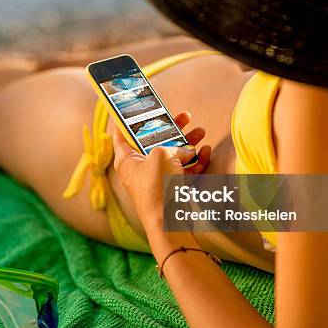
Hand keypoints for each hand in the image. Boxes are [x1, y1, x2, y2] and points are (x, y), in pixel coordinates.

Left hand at [112, 111, 210, 231]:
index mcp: (126, 159)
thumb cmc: (156, 187)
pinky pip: (184, 170)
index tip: (130, 104)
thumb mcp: (161, 154)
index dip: (125, 117)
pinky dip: (195, 160)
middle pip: (155, 141)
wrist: (169, 222)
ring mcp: (157, 179)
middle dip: (172, 128)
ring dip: (189, 142)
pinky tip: (206, 151)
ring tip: (201, 131)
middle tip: (184, 116)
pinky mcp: (172, 188)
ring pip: (173, 154)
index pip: (121, 132)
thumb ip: (171, 145)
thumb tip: (183, 150)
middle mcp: (139, 168)